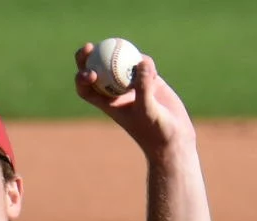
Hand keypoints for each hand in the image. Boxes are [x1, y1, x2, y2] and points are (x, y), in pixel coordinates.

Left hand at [73, 43, 194, 155]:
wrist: (174, 137)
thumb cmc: (155, 131)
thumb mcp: (147, 111)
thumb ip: (143, 87)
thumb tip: (140, 61)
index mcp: (108, 103)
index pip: (86, 89)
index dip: (81, 79)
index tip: (90, 73)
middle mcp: (117, 91)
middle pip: (96, 70)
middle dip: (88, 57)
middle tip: (90, 46)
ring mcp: (133, 84)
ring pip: (120, 62)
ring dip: (120, 54)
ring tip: (128, 51)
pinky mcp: (150, 79)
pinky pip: (143, 63)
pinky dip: (145, 62)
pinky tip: (151, 68)